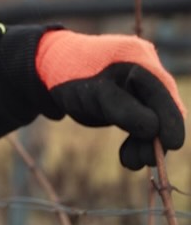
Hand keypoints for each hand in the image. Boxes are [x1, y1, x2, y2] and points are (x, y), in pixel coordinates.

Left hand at [35, 29, 185, 169]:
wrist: (53, 71)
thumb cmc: (72, 76)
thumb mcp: (97, 93)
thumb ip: (125, 111)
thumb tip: (154, 130)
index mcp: (141, 63)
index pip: (165, 96)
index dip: (171, 121)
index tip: (171, 145)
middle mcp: (147, 75)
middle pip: (163, 111)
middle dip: (155, 138)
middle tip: (142, 162)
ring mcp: (141, 90)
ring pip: (154, 122)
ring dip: (145, 145)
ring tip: (129, 162)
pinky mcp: (133, 104)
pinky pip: (142, 126)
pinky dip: (136, 142)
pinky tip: (127, 156)